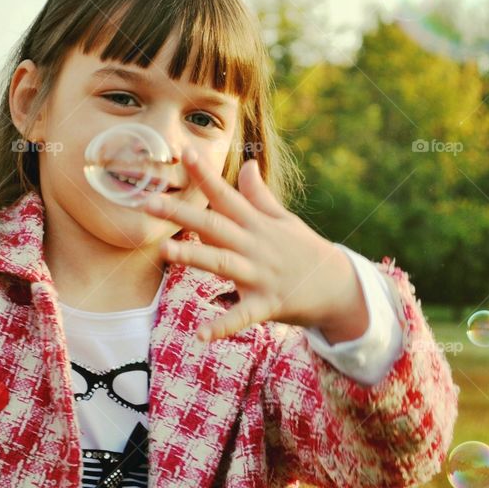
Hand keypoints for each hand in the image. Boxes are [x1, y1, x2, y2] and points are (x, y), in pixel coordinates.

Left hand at [140, 148, 366, 342]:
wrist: (339, 286)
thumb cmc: (304, 250)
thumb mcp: (284, 219)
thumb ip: (260, 195)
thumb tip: (248, 165)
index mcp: (256, 223)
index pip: (225, 194)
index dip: (205, 175)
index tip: (184, 153)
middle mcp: (255, 245)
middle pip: (214, 225)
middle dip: (181, 213)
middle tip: (149, 202)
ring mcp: (260, 275)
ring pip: (222, 263)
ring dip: (194, 256)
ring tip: (163, 250)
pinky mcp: (267, 305)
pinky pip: (241, 317)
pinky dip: (222, 326)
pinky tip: (200, 335)